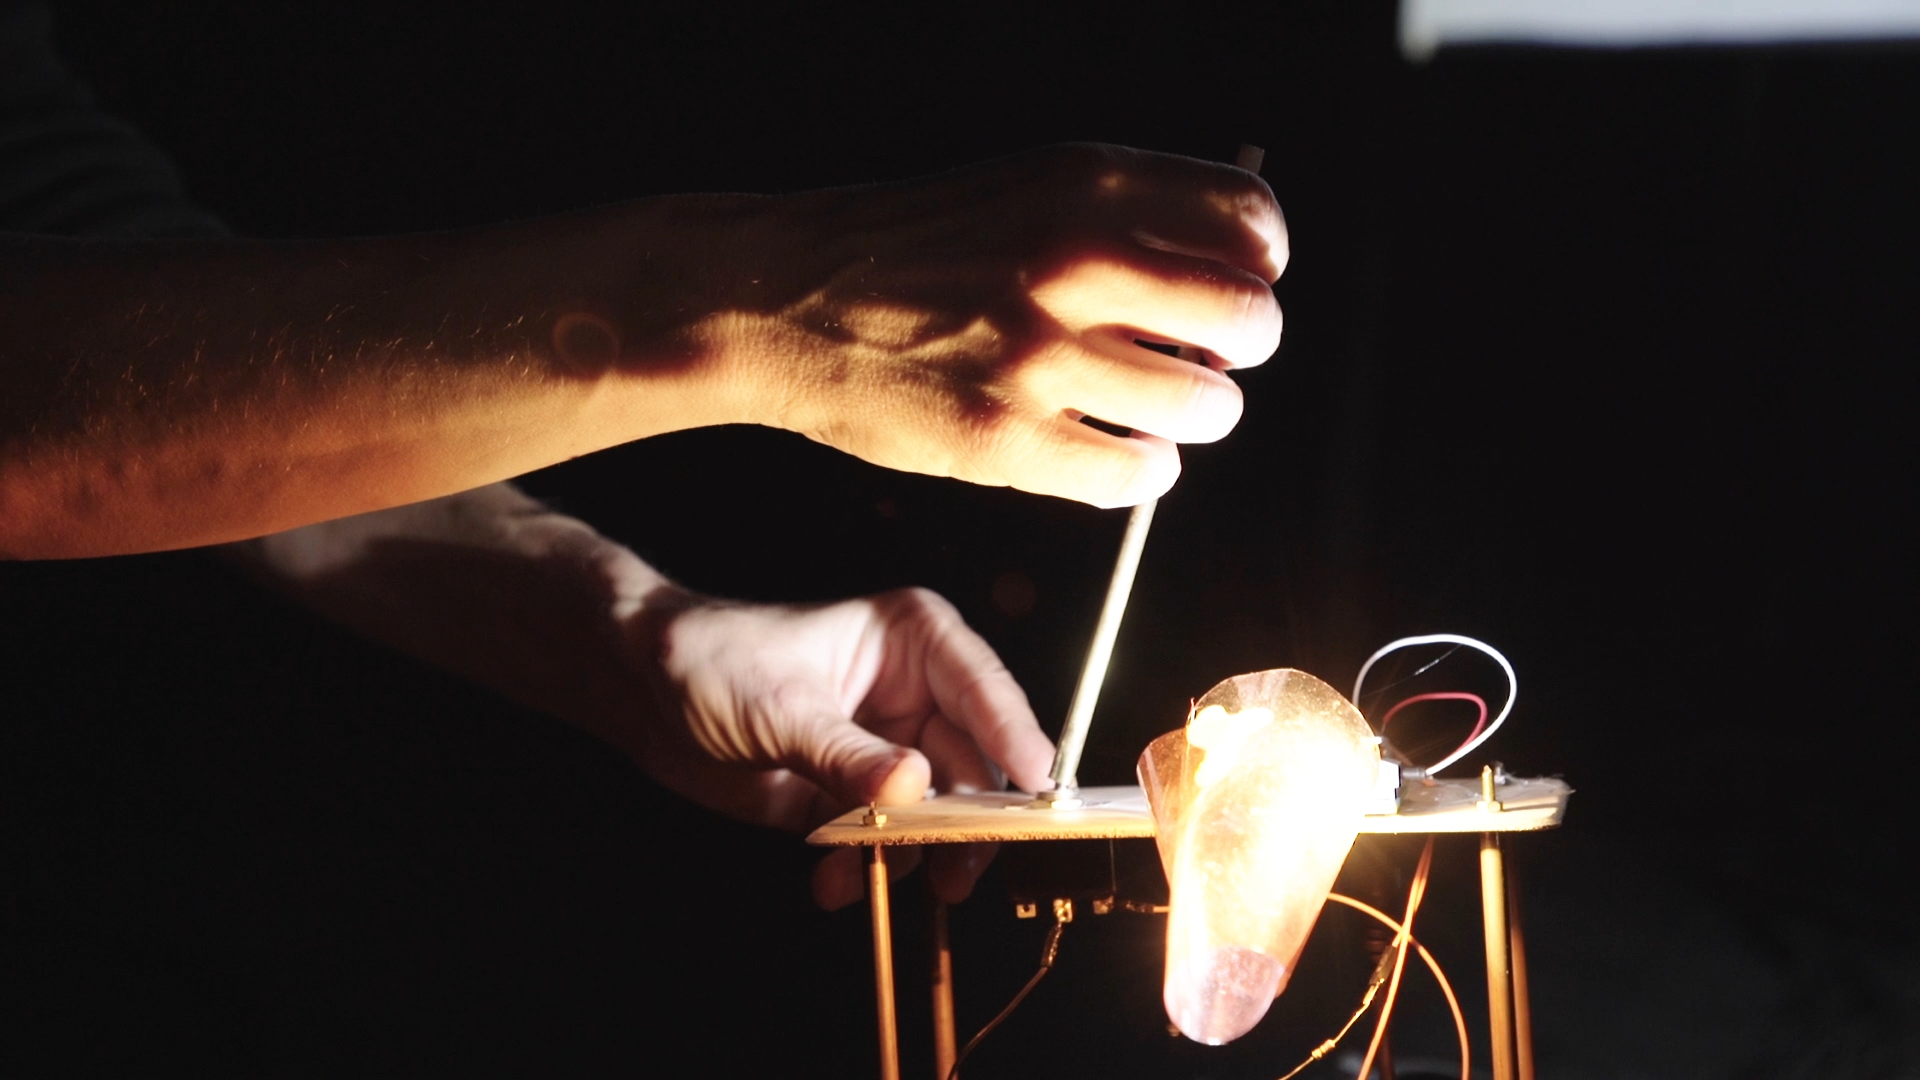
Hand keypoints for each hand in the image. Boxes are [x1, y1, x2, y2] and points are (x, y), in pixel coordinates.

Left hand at [622, 585, 1055, 909]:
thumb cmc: (712, 661)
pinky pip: (887, 840)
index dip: (1015, 737)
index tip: (1037, 790)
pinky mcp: (857, 793)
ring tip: (866, 879)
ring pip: (937, 813)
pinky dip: (866, 867)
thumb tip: (914, 788)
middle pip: (973, 764)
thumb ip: (848, 754)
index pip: (984, 687)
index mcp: (914, 641)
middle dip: (963, 822)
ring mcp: (889, 747)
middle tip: (954, 872)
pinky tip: (834, 884)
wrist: (643, 692)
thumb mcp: (782, 708)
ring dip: (908, 854)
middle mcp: (916, 694)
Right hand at [712, 143, 1287, 507]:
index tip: (1236, 286)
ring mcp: (1040, 354)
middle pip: (1249, 321)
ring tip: (1159, 414)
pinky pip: (1138, 474)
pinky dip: (1143, 472)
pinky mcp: (1006, 439)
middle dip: (1241, 349)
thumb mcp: (1024, 187)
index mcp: (1088, 184)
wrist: (781, 299)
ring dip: (1196, 419)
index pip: (1251, 226)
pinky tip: (1115, 454)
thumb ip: (1124, 217)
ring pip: (1206, 408)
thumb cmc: (909, 248)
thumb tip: (1229, 279)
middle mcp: (1075, 261)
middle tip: (1202, 361)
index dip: (1259, 266)